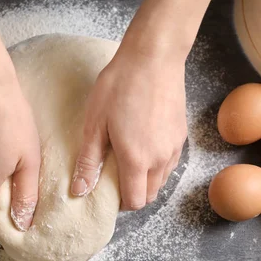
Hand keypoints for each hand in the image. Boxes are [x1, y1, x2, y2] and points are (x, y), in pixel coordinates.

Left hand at [71, 45, 186, 209]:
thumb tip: (79, 191)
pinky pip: (170, 162)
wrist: (153, 57)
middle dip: (133, 193)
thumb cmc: (120, 86)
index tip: (107, 190)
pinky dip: (157, 164)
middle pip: (150, 194)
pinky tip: (143, 145)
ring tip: (128, 159)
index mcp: (137, 160)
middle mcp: (161, 159)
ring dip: (146, 179)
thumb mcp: (95, 124)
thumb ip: (89, 161)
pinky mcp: (181, 135)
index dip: (120, 203)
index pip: (134, 201)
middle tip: (115, 175)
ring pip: (162, 180)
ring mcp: (174, 147)